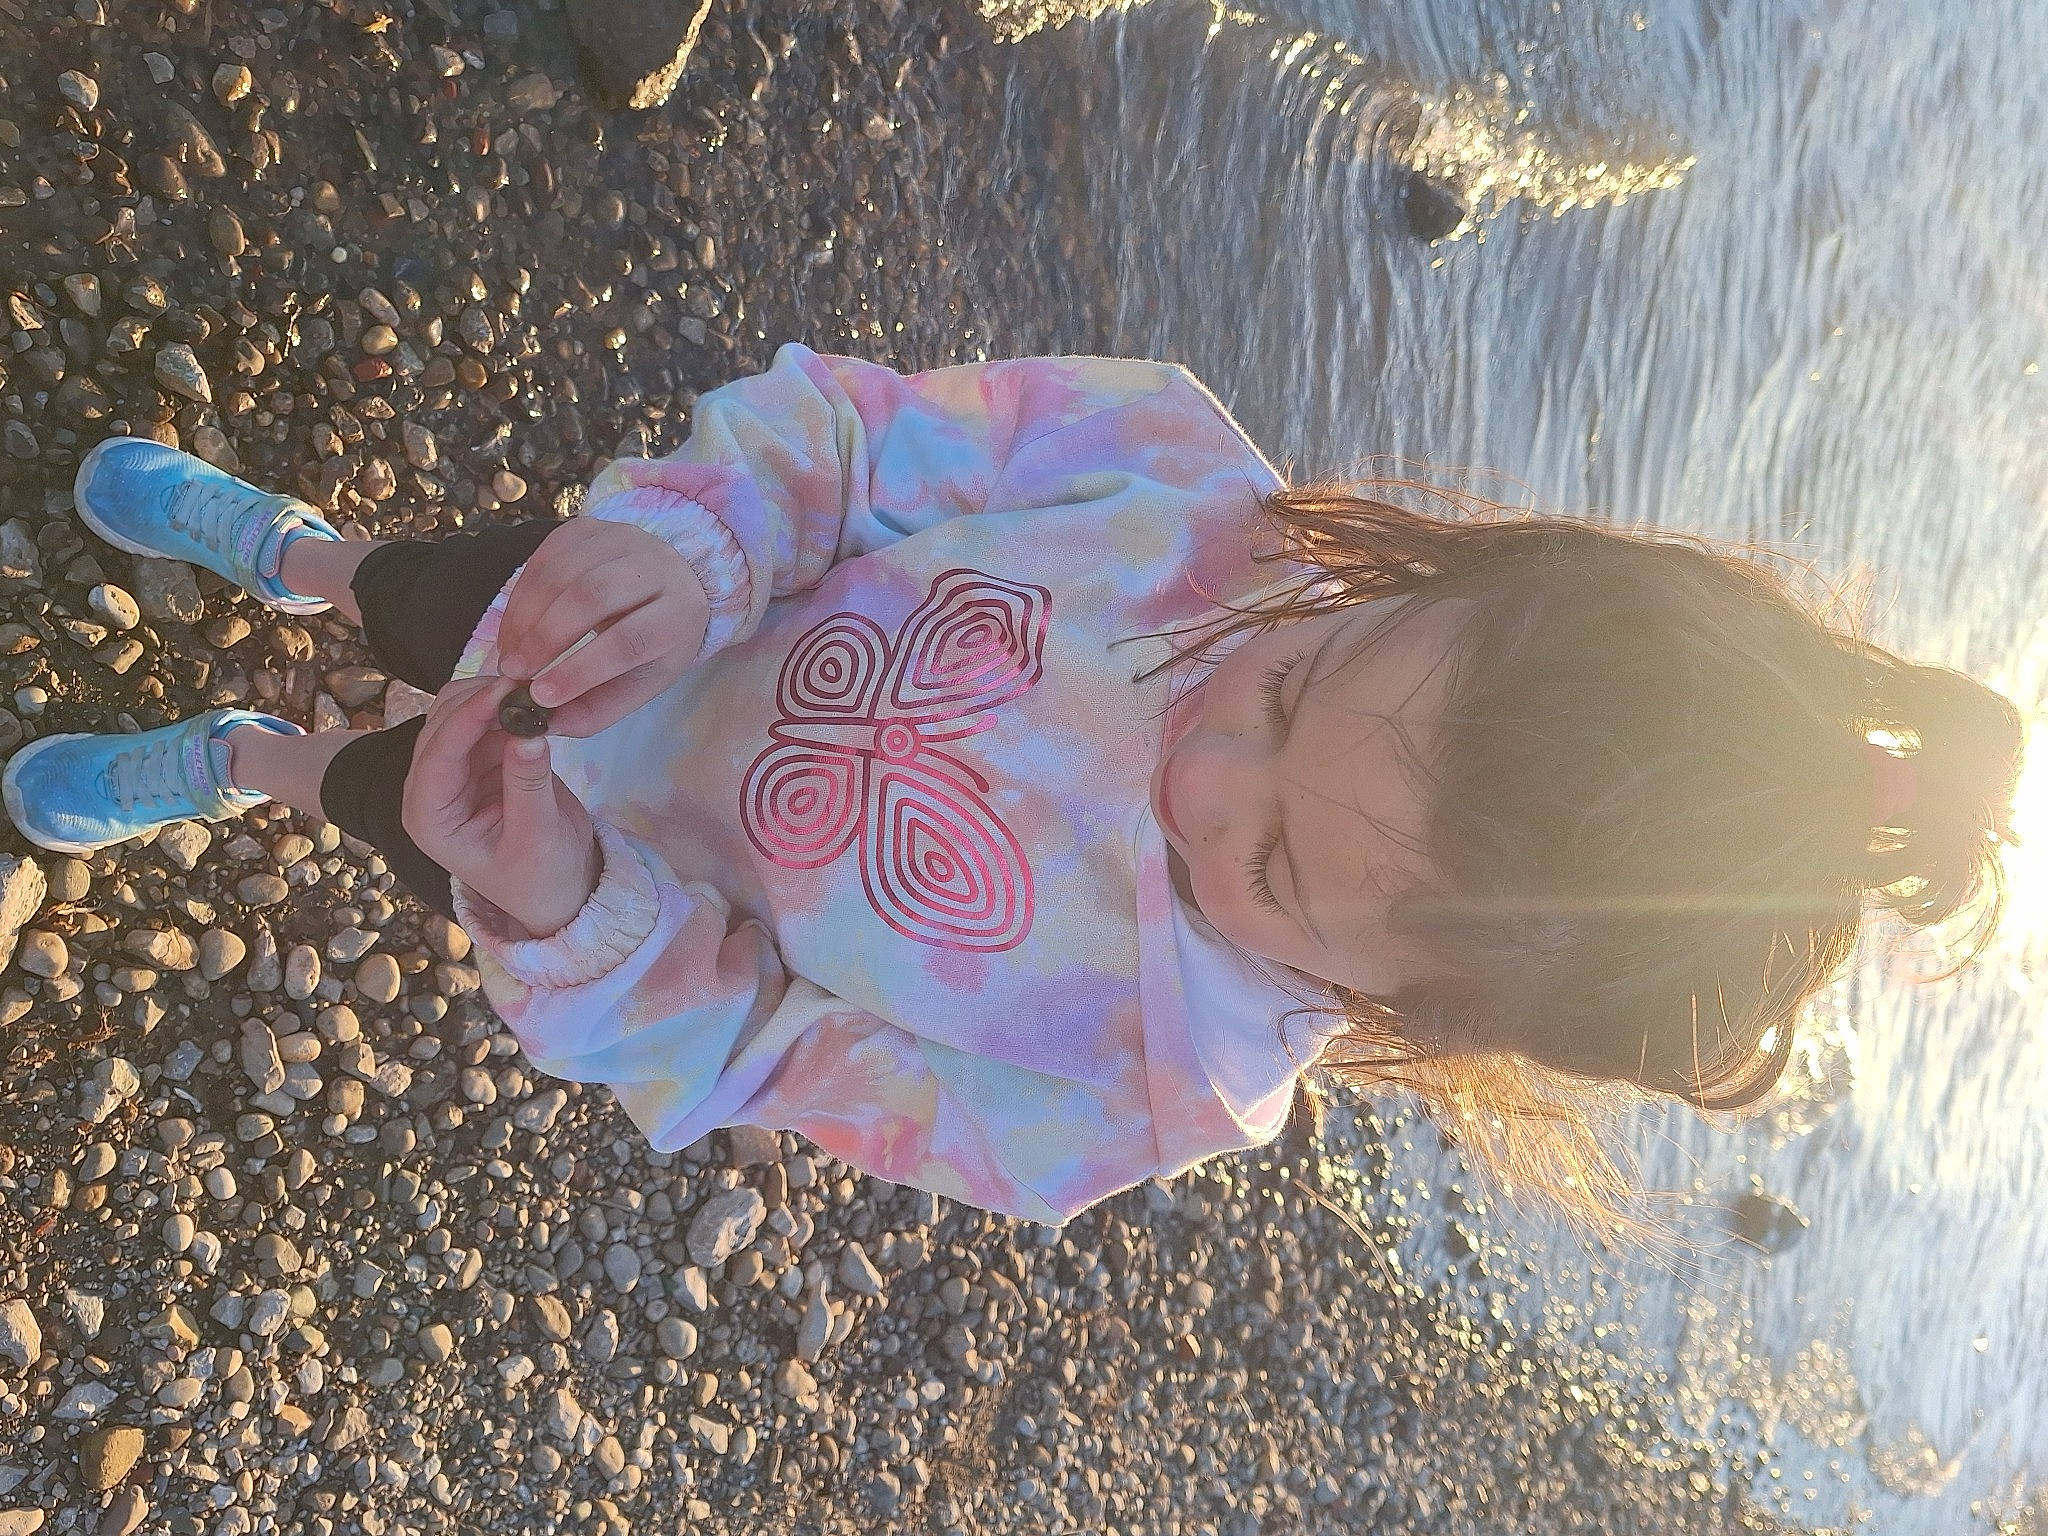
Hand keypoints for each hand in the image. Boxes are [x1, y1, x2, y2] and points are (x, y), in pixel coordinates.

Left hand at [403, 675, 600, 938]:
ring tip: (534, 687)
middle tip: (527, 681)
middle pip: (441, 723)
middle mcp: (431, 789)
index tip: (504, 691)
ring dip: (492, 694)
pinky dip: (507, 702)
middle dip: (480, 698)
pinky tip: (535, 698)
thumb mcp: (537, 838)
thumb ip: (528, 786)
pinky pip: (486, 715)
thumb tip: (529, 733)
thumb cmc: (542, 877)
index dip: (467, 718)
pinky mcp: (482, 757)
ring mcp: (455, 769)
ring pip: (459, 710)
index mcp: (429, 818)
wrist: (560, 888)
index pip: (438, 755)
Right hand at [496, 519, 710, 737]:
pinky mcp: (589, 526)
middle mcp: (656, 567)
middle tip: (514, 671)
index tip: (539, 695)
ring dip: (525, 617)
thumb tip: (547, 723)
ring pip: (562, 573)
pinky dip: (522, 594)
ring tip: (509, 653)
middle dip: (545, 638)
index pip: (627, 640)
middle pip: (591, 597)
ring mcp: (622, 538)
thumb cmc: (655, 641)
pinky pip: (544, 555)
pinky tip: (515, 625)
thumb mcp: (640, 682)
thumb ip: (598, 707)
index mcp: (679, 613)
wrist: (673, 582)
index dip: (581, 669)